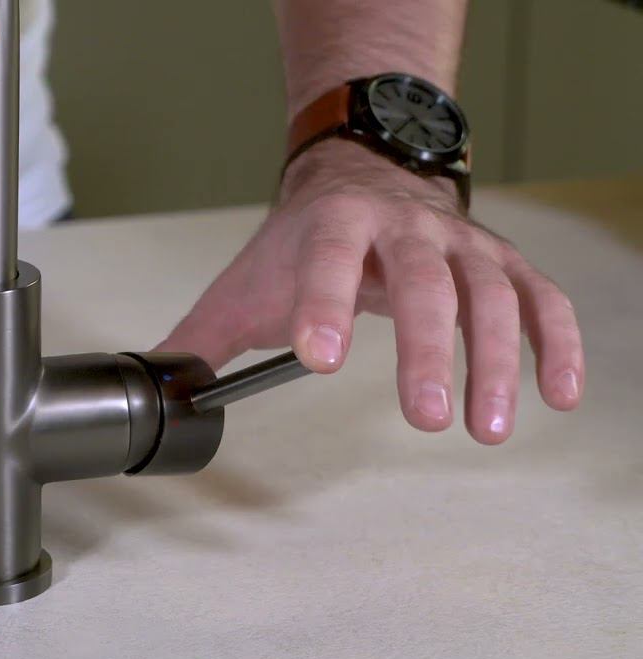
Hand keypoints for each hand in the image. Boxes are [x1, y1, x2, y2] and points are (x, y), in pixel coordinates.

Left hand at [157, 139, 584, 443]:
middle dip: (427, 349)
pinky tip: (556, 395)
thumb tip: (154, 391)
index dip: (323, 305)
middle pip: (423, 282)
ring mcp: (459, 244)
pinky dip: (556, 344)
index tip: (318, 357)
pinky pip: (542, 300)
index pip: (327, 261)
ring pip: (490, 295)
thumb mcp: (245, 282)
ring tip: (485, 428)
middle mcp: (404, 228)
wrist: (359, 179)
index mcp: (332, 226)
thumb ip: (200, 339)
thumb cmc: (301, 241)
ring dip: (496, 361)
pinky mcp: (500, 264)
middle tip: (426, 416)